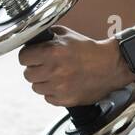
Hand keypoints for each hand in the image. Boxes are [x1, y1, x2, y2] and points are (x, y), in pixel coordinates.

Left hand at [16, 26, 134, 107]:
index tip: (32, 56)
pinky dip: (53, 92)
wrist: (110, 65)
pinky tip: (63, 84)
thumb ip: (46, 36)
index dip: (28, 56)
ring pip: (36, 87)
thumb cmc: (89, 50)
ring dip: (43, 82)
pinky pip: (48, 98)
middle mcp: (54, 70)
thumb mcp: (67, 35)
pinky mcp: (65, 99)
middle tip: (46, 66)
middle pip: (27, 74)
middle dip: (35, 69)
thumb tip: (31, 41)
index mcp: (52, 52)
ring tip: (56, 75)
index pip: (23, 58)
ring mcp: (59, 87)